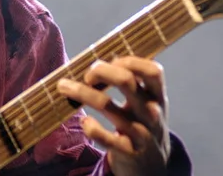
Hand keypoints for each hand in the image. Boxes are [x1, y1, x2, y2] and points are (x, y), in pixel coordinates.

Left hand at [57, 57, 170, 175]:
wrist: (153, 165)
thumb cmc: (142, 123)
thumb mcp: (145, 102)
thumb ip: (131, 81)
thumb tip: (102, 57)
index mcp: (158, 95)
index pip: (151, 70)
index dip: (128, 60)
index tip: (110, 61)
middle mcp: (152, 112)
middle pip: (126, 80)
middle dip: (100, 71)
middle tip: (87, 76)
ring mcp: (141, 132)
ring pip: (106, 105)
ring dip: (80, 92)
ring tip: (64, 87)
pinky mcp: (128, 151)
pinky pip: (104, 137)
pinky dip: (91, 127)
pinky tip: (84, 121)